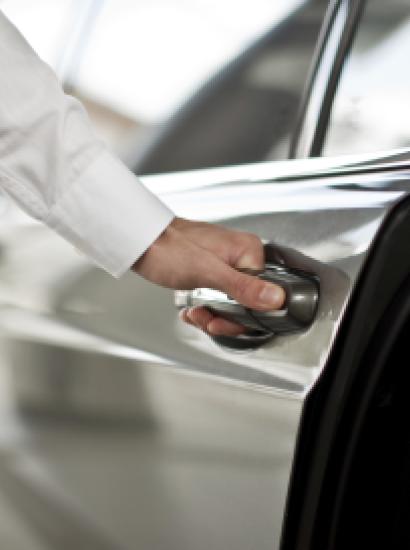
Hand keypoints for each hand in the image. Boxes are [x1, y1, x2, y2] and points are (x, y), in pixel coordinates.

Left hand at [132, 217, 284, 335]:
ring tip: (195, 313)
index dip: (242, 316)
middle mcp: (240, 257)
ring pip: (230, 304)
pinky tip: (191, 309)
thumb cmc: (168, 248)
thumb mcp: (208, 273)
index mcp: (248, 251)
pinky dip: (204, 308)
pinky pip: (216, 299)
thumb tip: (276, 298)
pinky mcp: (211, 272)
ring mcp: (225, 265)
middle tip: (205, 318)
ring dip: (211, 315)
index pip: (263, 295)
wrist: (140, 241)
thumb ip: (244, 287)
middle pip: (247, 302)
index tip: (222, 321)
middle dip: (223, 317)